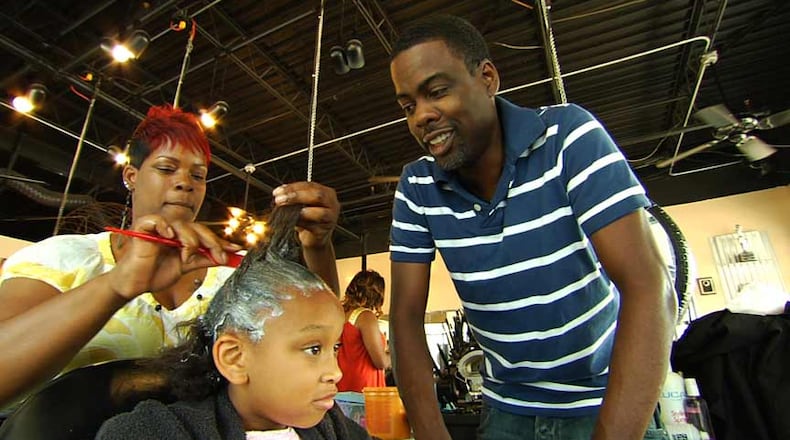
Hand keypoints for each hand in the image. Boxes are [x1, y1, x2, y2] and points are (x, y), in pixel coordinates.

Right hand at [108, 215, 240, 299]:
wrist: (135, 285)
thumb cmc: (156, 274)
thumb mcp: (187, 267)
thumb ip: (205, 260)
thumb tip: (226, 258)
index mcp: (183, 237)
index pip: (205, 234)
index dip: (221, 242)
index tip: (237, 250)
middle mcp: (173, 230)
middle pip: (198, 228)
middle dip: (212, 243)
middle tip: (220, 256)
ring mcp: (159, 228)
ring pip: (182, 225)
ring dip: (189, 241)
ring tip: (186, 257)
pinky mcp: (143, 228)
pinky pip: (156, 220)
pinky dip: (164, 226)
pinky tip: (170, 238)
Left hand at [272, 182, 338, 247]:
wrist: (313, 238)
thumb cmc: (308, 218)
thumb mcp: (302, 204)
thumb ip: (294, 196)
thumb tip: (280, 192)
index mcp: (327, 193)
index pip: (310, 185)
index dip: (293, 187)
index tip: (278, 191)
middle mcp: (332, 204)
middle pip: (317, 196)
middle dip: (297, 196)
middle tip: (280, 200)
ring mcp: (330, 218)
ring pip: (320, 212)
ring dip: (301, 211)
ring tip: (286, 211)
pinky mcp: (323, 231)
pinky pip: (312, 226)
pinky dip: (300, 223)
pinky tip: (291, 221)